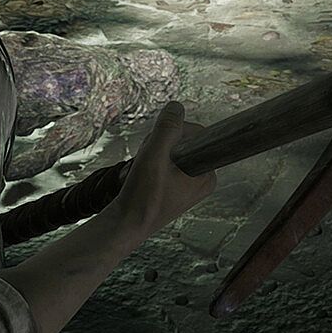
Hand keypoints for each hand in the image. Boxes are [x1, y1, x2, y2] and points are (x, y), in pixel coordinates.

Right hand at [109, 101, 215, 237]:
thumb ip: (167, 129)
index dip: (173, 133)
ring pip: (171, 152)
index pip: (197, 135)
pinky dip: (150, 164)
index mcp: (207, 175)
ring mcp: (188, 185)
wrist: (124, 225)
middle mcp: (201, 180)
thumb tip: (176, 107)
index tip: (158, 147)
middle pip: (183, 142)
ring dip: (153, 153)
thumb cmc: (142, 198)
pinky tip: (140, 175)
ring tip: (142, 169)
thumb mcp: (154, 156)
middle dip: (161, 144)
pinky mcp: (174, 189)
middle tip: (148, 159)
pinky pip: (164, 164)